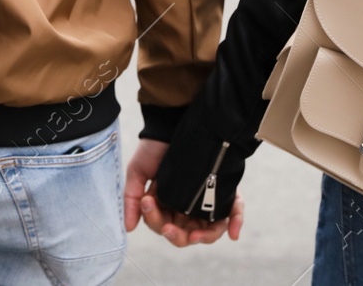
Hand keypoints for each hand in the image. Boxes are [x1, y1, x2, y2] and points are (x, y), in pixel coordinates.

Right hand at [122, 138, 244, 245]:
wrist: (170, 125)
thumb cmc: (152, 149)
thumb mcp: (137, 172)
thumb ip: (131, 199)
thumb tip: (129, 227)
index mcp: (165, 208)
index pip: (163, 227)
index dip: (156, 223)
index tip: (148, 203)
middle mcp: (186, 208)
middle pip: (187, 235)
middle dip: (178, 237)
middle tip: (170, 229)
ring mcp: (205, 201)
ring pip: (209, 230)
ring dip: (205, 236)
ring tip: (197, 235)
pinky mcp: (223, 190)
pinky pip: (232, 211)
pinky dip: (234, 222)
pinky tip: (233, 233)